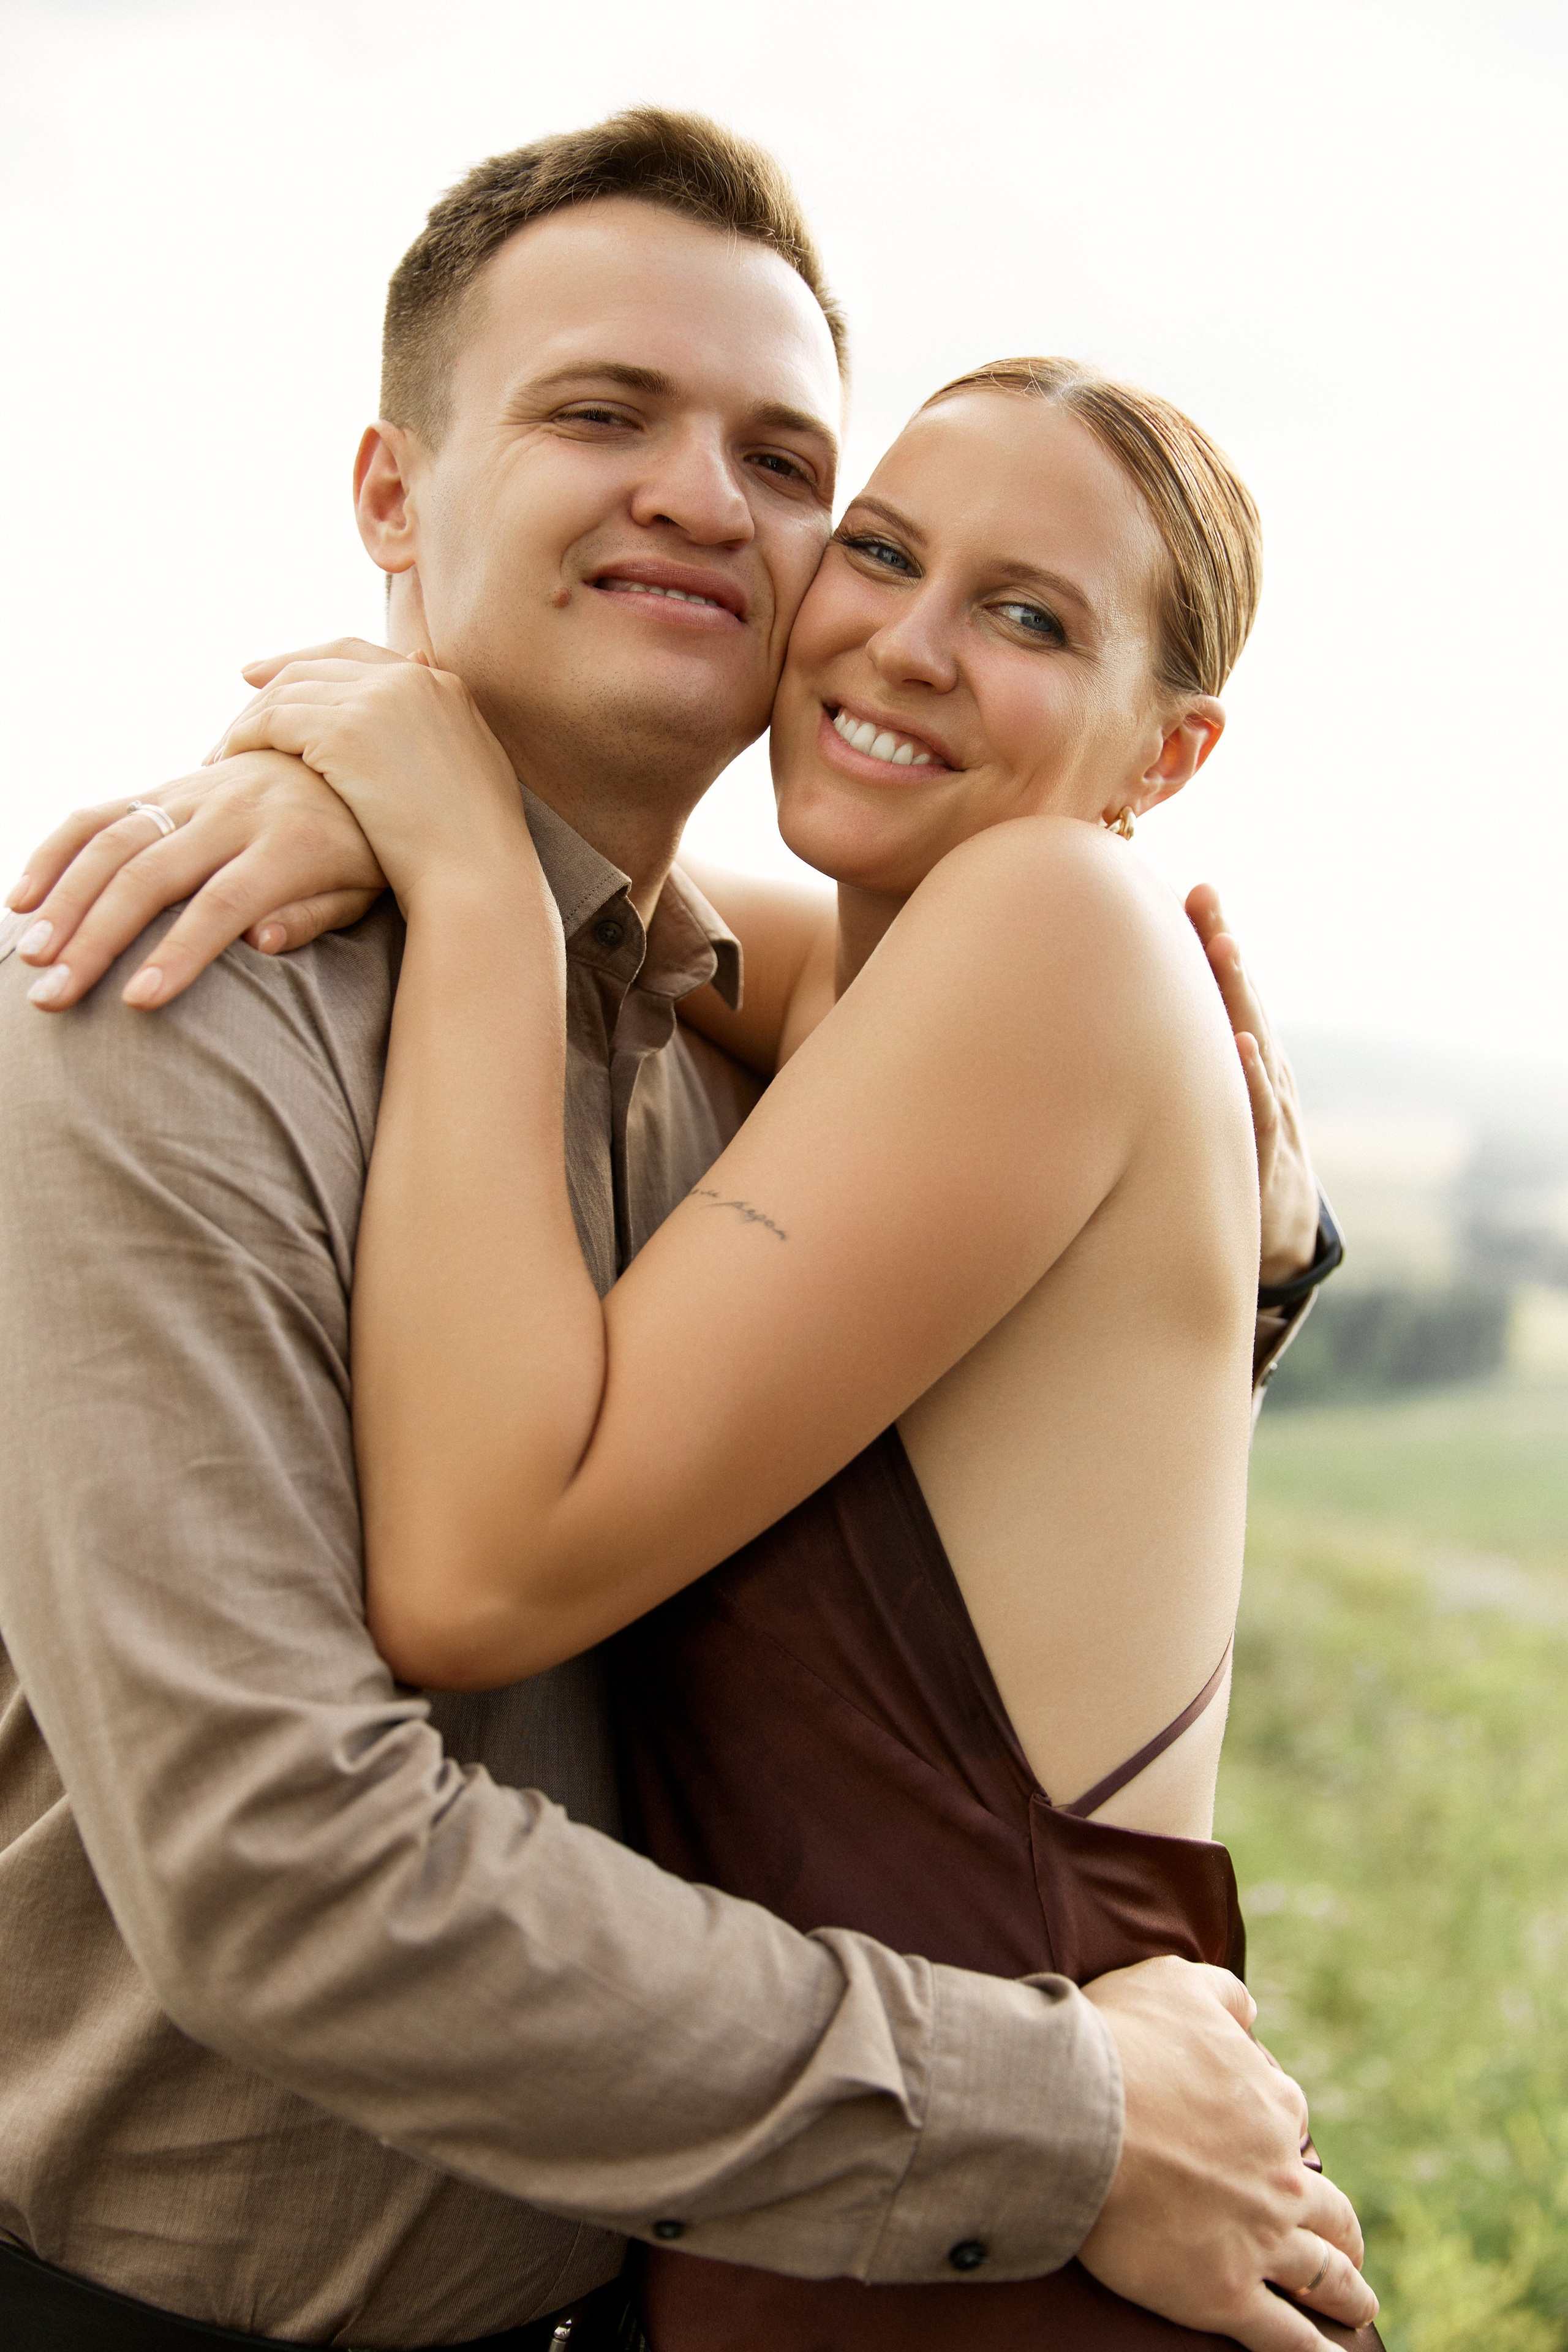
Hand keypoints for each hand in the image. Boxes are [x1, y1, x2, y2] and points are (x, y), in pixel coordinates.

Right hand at [8, 751, 383, 1011]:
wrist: (364, 753)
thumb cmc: (370, 845)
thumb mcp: (367, 887)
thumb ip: (316, 915)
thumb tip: (260, 944)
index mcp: (290, 844)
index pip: (223, 905)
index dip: (179, 954)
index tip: (136, 1002)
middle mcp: (235, 811)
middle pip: (152, 876)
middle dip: (96, 940)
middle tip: (54, 998)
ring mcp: (197, 792)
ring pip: (114, 840)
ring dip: (64, 899)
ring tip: (32, 957)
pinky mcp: (172, 783)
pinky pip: (102, 811)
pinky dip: (57, 851)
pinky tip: (24, 897)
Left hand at [210, 641, 527, 907]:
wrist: (478, 874)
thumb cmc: (476, 848)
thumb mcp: (469, 774)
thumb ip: (439, 736)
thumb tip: (417, 722)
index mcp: (440, 686)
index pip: (355, 654)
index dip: (304, 661)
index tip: (263, 675)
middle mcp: (408, 680)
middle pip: (314, 665)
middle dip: (266, 686)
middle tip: (231, 717)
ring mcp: (377, 700)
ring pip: (287, 691)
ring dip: (248, 720)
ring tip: (223, 754)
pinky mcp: (346, 730)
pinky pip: (274, 720)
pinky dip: (245, 737)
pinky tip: (230, 762)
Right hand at [1079, 1957, 1377, 2348]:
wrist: (1078, 2110)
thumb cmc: (1118, 2041)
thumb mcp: (1175, 1984)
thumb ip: (1223, 1995)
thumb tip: (1250, 2011)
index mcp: (1270, 2104)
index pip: (1290, 2121)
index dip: (1278, 2131)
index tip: (1265, 2144)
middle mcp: (1279, 2176)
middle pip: (1329, 2209)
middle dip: (1342, 2228)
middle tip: (1347, 2244)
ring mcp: (1259, 2240)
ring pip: (1323, 2275)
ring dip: (1348, 2293)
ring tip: (1359, 2307)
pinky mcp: (1225, 2295)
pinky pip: (1286, 2338)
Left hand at [1186, 886, 1320, 1286]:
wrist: (1275, 1240)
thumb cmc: (1229, 1163)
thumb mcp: (1200, 1113)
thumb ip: (1174, 1068)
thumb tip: (1109, 1026)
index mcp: (1238, 1062)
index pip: (1224, 993)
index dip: (1209, 941)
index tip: (1191, 889)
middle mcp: (1257, 1076)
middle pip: (1240, 1002)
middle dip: (1222, 948)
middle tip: (1205, 894)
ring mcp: (1265, 1112)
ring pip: (1252, 1044)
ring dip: (1240, 994)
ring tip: (1225, 945)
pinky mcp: (1266, 1159)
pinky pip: (1260, 1115)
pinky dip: (1253, 1079)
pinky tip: (1244, 1046)